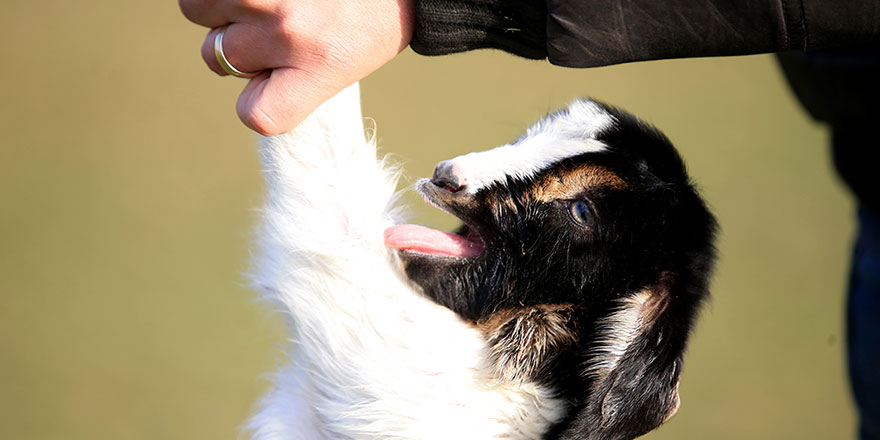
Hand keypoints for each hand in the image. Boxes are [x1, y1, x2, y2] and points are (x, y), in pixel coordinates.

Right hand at [180, 0, 414, 134]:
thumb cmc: (369, 12)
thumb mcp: (346, 61)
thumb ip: (294, 81)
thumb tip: (243, 79)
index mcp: (319, 66)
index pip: (257, 116)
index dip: (257, 104)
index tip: (275, 88)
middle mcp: (287, 30)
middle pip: (219, 60)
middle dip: (242, 45)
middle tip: (281, 23)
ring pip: (198, 10)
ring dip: (222, 6)